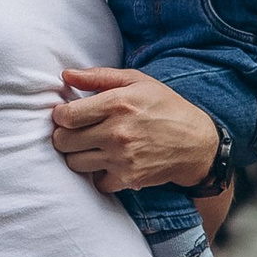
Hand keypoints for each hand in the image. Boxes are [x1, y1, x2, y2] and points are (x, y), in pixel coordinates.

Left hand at [51, 66, 220, 194]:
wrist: (197, 143)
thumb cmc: (166, 107)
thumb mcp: (137, 81)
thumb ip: (98, 76)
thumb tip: (66, 75)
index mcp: (117, 104)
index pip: (66, 116)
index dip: (60, 116)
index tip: (67, 115)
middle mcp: (117, 133)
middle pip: (64, 141)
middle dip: (64, 135)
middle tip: (74, 132)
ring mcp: (121, 158)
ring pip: (74, 163)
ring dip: (77, 155)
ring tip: (90, 146)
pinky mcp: (127, 178)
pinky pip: (95, 182)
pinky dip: (98, 174)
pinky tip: (107, 162)